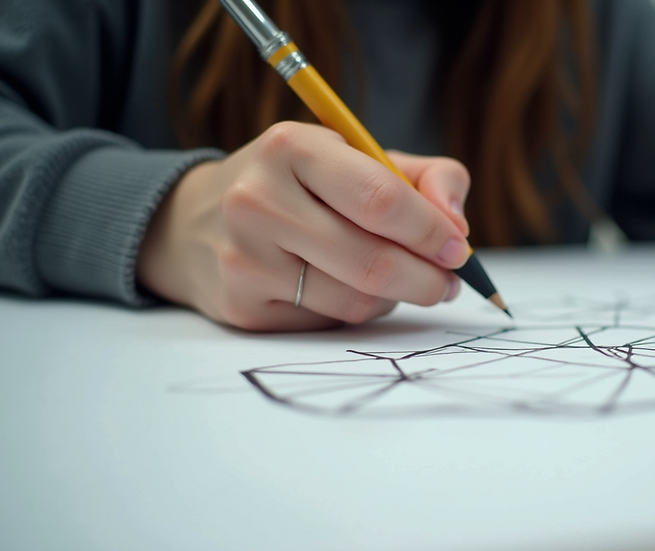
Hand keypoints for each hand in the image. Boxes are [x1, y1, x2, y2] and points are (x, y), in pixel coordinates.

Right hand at [137, 122, 471, 330]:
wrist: (196, 221)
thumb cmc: (299, 185)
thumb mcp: (357, 157)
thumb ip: (425, 177)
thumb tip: (456, 226)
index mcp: (291, 147)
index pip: (381, 199)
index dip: (431, 231)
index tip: (458, 248)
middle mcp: (258, 201)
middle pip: (373, 262)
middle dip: (428, 279)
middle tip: (450, 282)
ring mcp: (244, 259)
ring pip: (356, 300)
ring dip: (395, 297)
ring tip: (401, 280)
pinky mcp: (242, 307)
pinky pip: (328, 322)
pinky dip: (356, 311)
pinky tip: (348, 288)